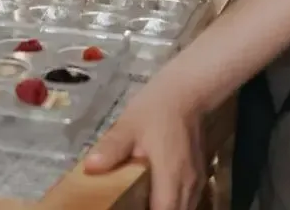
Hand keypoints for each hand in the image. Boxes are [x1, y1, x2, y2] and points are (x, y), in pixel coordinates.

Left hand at [84, 77, 207, 209]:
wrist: (187, 91)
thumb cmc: (156, 108)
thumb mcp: (128, 125)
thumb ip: (111, 148)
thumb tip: (90, 167)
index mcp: (171, 176)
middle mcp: (188, 184)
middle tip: (130, 205)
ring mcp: (197, 180)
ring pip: (184, 208)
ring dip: (165, 209)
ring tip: (141, 202)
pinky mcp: (198, 174)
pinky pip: (188, 199)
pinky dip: (174, 203)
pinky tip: (157, 195)